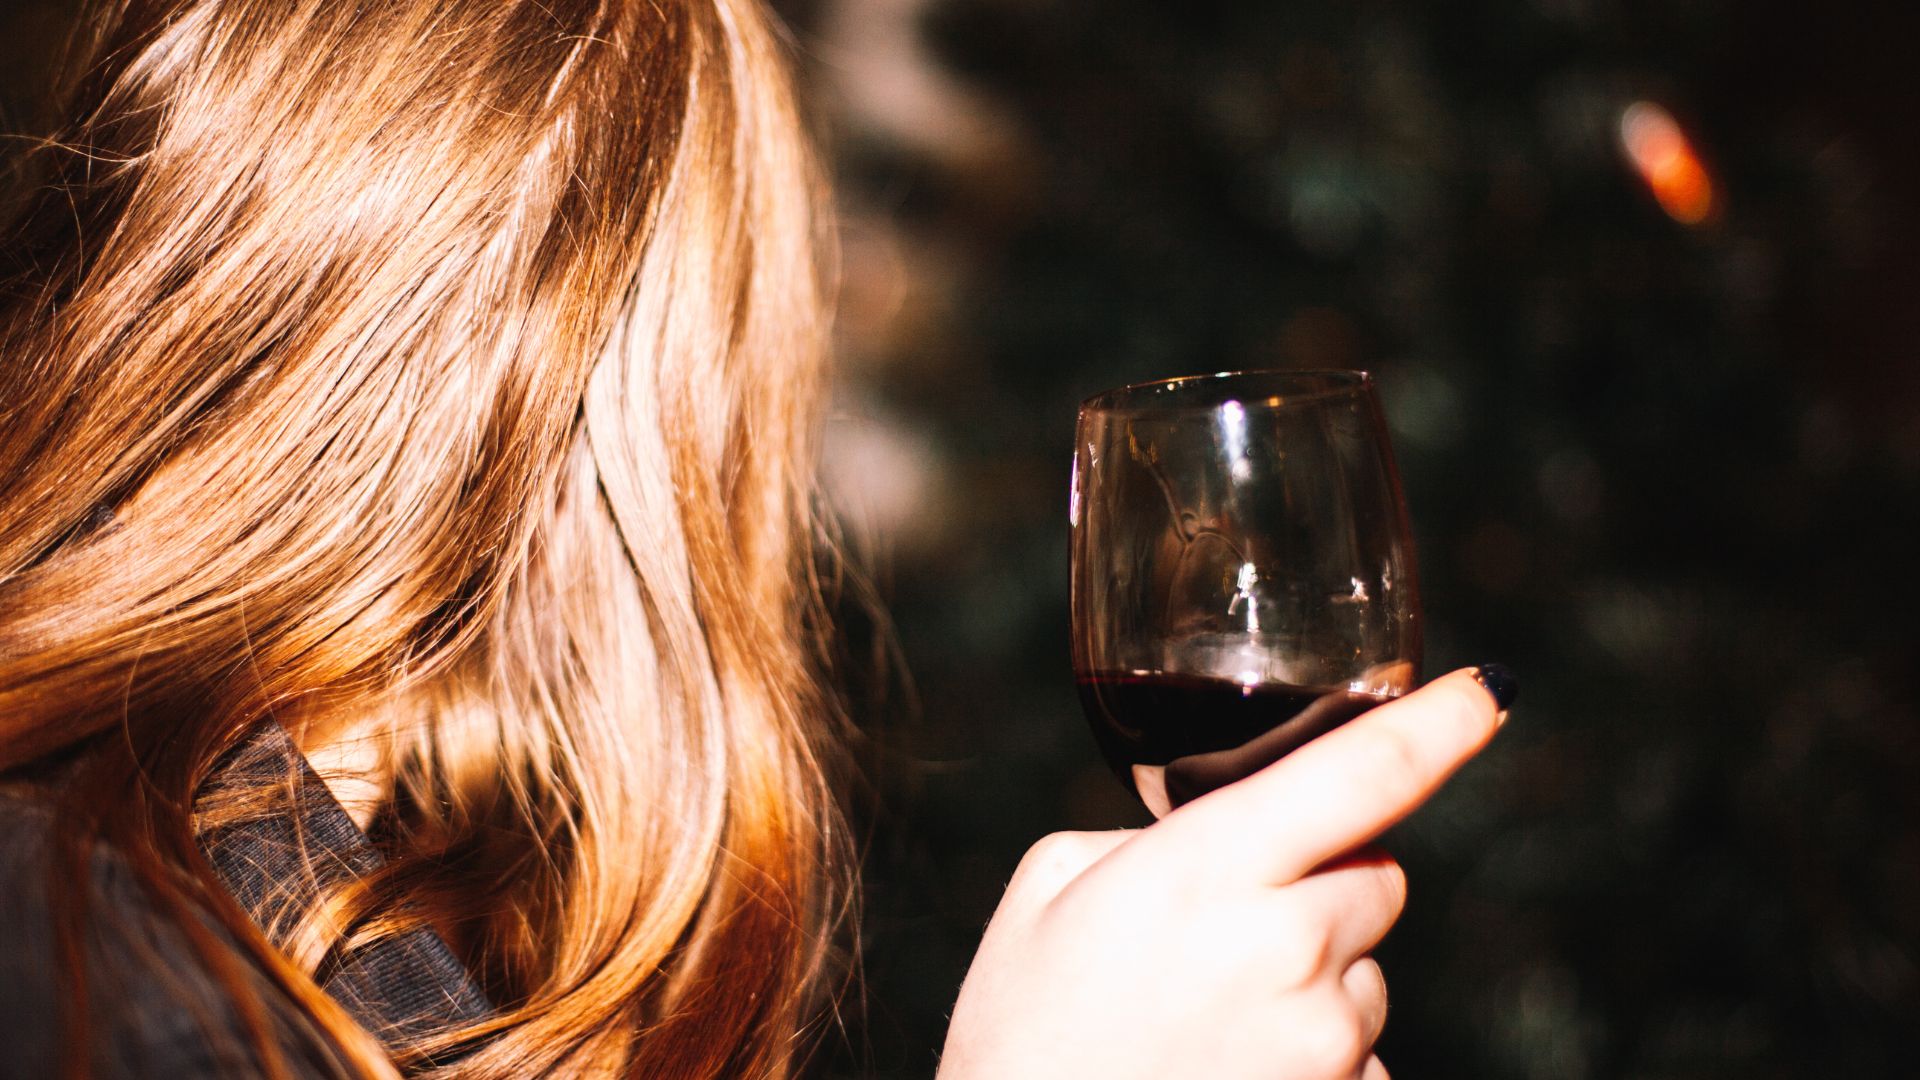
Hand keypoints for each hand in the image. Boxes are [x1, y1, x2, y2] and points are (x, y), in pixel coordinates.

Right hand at [938, 667, 1507, 1079]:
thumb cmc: (1020, 1036)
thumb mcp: (1050, 891)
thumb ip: (1149, 840)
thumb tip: (1219, 835)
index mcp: (1209, 868)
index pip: (1365, 771)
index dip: (1441, 721)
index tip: (1486, 691)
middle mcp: (1287, 949)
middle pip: (1380, 875)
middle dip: (1328, 881)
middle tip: (1233, 927)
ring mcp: (1325, 1043)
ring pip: (1366, 974)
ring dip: (1316, 980)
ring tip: (1209, 1022)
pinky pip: (1356, 1060)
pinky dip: (1308, 1060)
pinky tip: (1228, 1069)